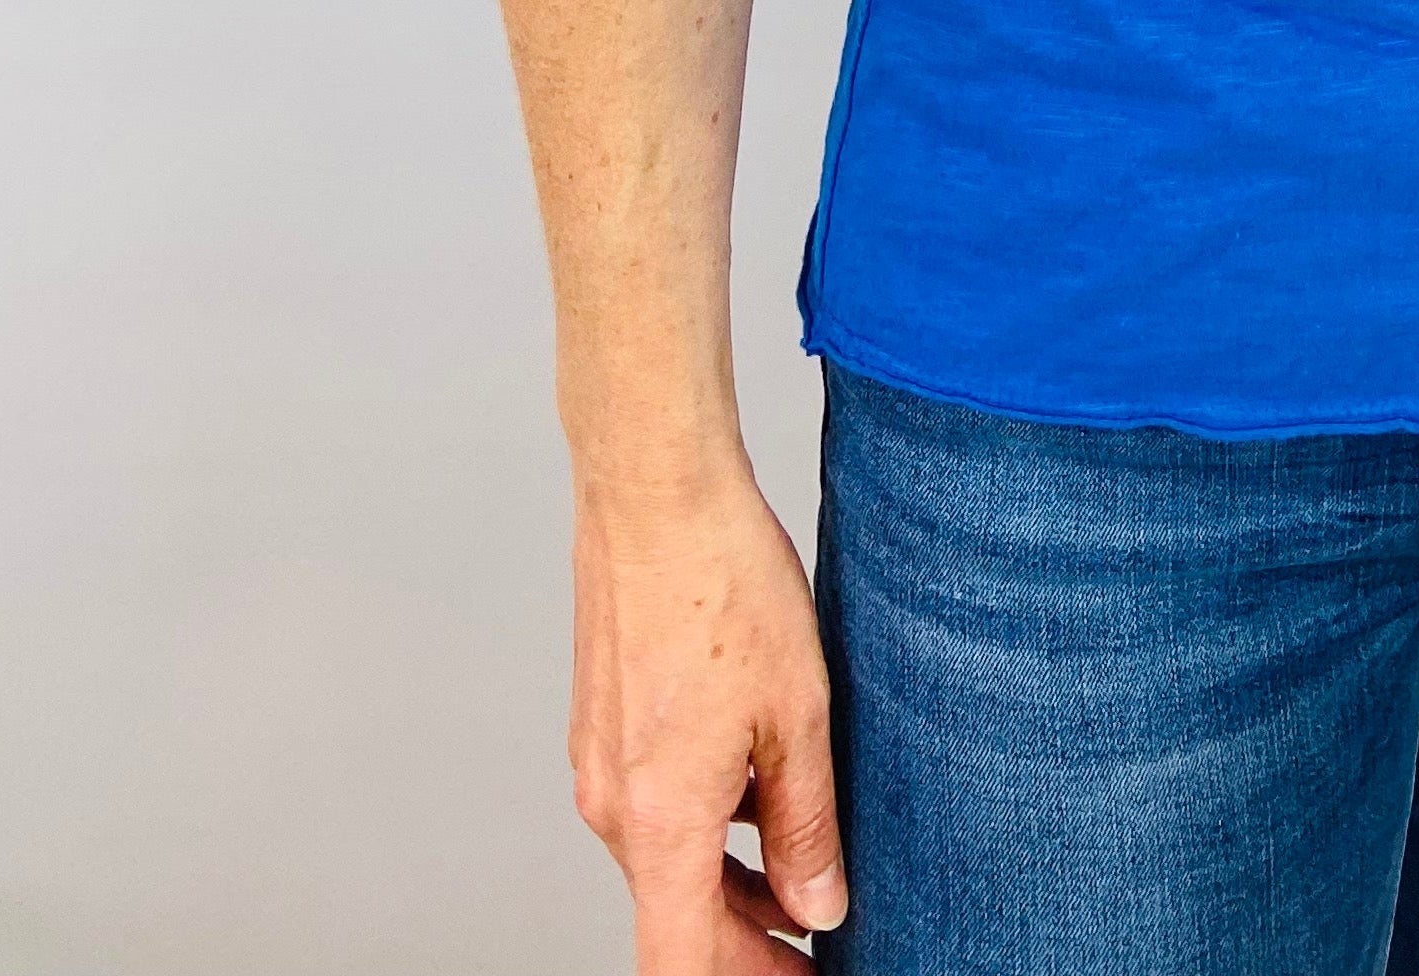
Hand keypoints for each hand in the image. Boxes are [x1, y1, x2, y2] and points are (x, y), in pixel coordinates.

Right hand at [568, 458, 847, 965]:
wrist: (655, 490)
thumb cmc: (724, 585)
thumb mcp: (799, 715)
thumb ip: (806, 826)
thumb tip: (818, 907)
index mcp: (659, 822)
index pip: (682, 965)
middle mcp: (613, 807)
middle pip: (674, 920)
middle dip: (747, 945)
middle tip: (819, 937)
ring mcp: (600, 765)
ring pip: (665, 862)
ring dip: (729, 884)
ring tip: (804, 868)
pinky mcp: (603, 726)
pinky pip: (653, 808)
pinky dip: (705, 827)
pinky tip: (761, 790)